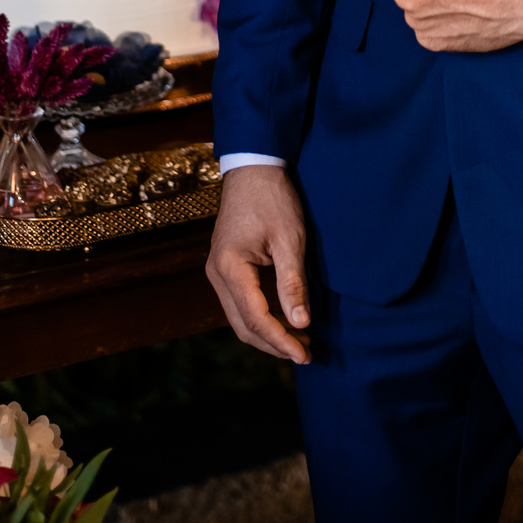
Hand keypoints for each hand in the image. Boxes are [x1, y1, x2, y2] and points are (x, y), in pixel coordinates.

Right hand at [206, 165, 310, 364]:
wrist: (253, 167)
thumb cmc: (273, 198)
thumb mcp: (289, 238)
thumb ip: (293, 282)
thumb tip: (301, 323)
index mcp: (229, 267)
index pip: (255, 318)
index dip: (281, 340)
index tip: (305, 355)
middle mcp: (217, 274)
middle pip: (243, 325)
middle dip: (274, 343)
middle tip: (306, 353)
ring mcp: (218, 271)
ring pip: (240, 318)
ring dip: (268, 332)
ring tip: (300, 340)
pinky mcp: (226, 267)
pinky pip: (241, 303)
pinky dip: (262, 316)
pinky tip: (286, 319)